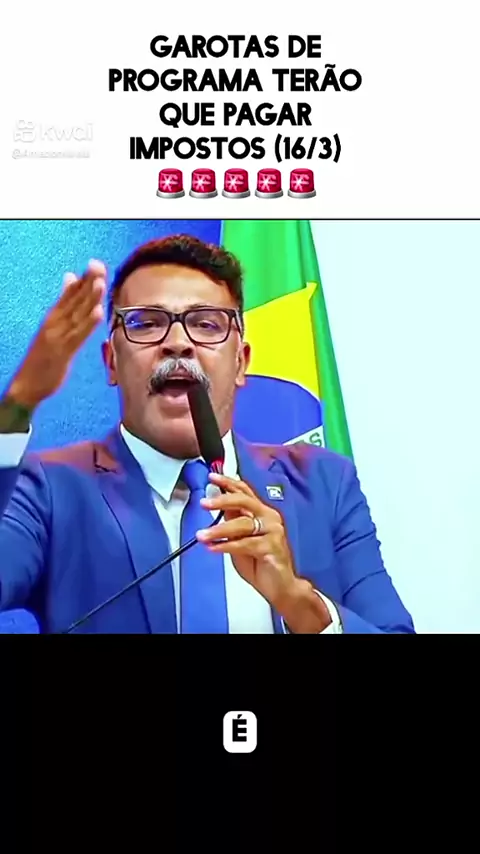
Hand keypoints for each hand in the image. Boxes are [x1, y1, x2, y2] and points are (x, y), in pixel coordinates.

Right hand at [7, 260, 105, 408]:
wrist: (27, 384)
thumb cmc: (43, 356)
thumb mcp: (53, 325)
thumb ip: (65, 303)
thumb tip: (71, 277)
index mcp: (54, 316)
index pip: (70, 294)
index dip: (83, 279)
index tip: (96, 263)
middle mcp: (55, 323)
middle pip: (74, 300)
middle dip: (88, 283)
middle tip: (98, 265)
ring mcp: (58, 337)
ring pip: (77, 315)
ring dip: (88, 299)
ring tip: (100, 283)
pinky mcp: (62, 352)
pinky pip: (78, 336)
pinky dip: (88, 324)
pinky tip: (98, 313)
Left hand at [196, 473, 301, 611]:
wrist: (280, 586)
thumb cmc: (261, 562)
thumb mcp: (241, 538)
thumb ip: (233, 521)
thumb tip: (217, 504)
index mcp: (262, 512)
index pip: (244, 491)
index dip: (228, 482)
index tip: (212, 476)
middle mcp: (269, 517)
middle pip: (244, 501)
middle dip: (222, 500)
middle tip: (204, 503)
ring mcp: (273, 531)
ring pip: (242, 524)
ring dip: (219, 530)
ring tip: (202, 536)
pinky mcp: (272, 547)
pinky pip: (246, 544)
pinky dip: (227, 546)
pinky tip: (214, 548)